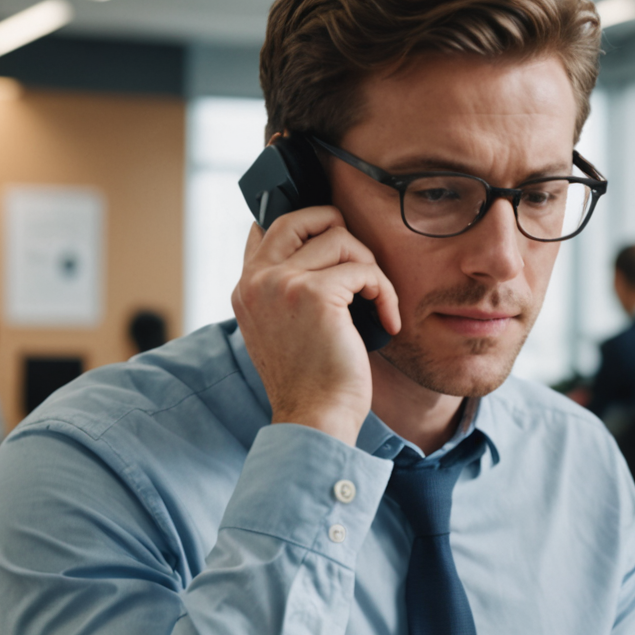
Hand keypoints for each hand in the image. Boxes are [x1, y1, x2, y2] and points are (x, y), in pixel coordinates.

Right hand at [230, 205, 398, 444]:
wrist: (315, 417)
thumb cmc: (310, 381)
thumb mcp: (283, 330)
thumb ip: (286, 293)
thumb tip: (314, 257)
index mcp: (246, 289)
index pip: (264, 227)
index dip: (305, 226)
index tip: (333, 247)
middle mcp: (257, 281)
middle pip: (300, 218)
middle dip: (339, 229)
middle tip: (361, 262)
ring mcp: (282, 283)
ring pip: (340, 239)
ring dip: (370, 268)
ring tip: (377, 302)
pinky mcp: (314, 294)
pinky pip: (364, 270)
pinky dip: (385, 293)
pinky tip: (388, 320)